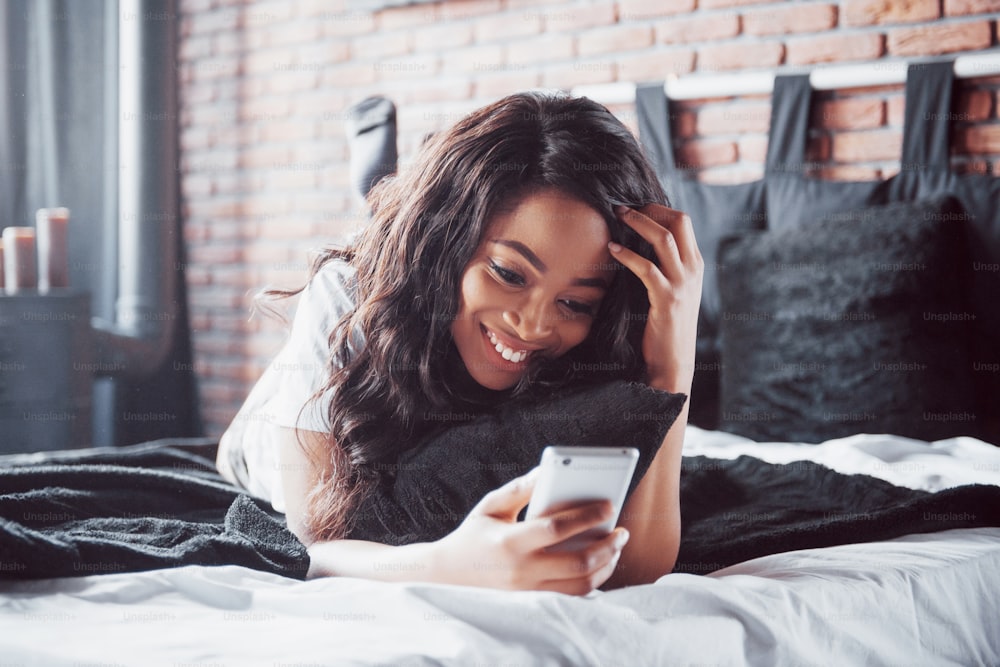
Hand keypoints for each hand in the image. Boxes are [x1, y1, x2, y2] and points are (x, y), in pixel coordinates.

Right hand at [433, 469, 629, 594]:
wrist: (446, 575)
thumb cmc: (473, 535)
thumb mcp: (491, 506)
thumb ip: (521, 488)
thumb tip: (548, 470)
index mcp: (510, 542)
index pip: (556, 528)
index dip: (586, 516)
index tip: (608, 504)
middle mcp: (521, 571)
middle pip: (577, 563)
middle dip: (607, 546)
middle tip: (622, 531)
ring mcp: (529, 592)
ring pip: (581, 585)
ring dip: (606, 566)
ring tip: (616, 547)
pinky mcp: (534, 602)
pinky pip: (572, 596)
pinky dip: (593, 581)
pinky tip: (601, 563)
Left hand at [609, 204, 703, 393]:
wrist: (673, 360)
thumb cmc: (666, 326)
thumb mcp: (673, 290)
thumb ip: (665, 267)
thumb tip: (640, 244)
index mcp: (695, 264)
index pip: (683, 221)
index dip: (658, 209)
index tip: (634, 207)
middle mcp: (693, 270)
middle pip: (678, 221)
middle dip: (649, 209)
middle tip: (622, 208)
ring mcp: (682, 284)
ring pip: (664, 238)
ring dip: (638, 222)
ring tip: (616, 217)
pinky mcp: (667, 299)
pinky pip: (646, 268)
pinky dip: (627, 254)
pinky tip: (612, 249)